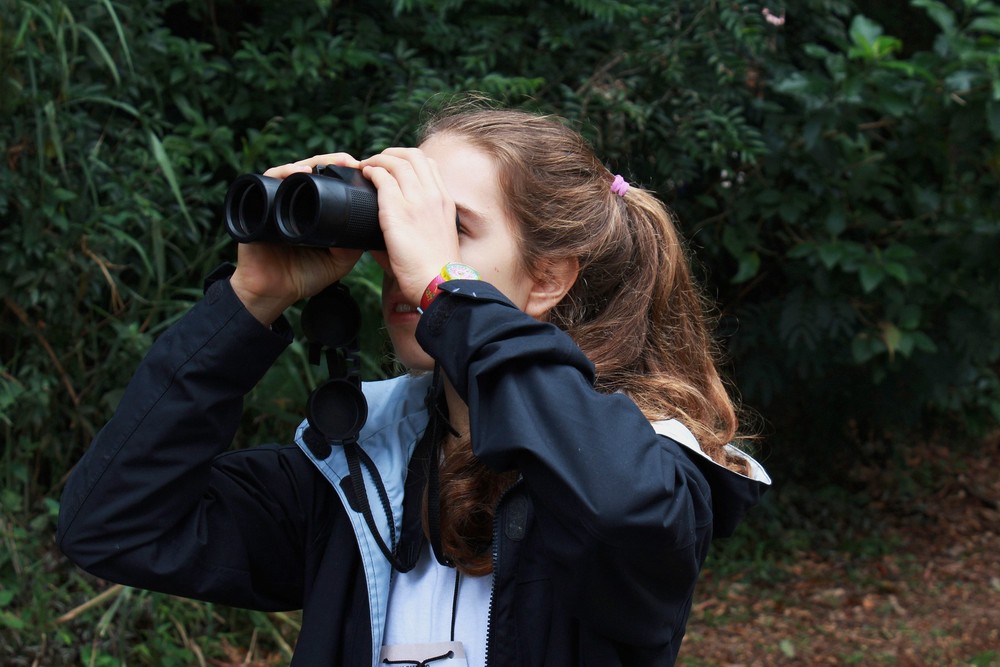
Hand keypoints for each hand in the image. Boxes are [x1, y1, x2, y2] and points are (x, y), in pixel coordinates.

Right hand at [230, 154, 364, 324]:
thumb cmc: (303, 277)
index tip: (364, 171)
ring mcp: (276, 201)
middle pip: (313, 171)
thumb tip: (372, 221)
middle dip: (332, 162)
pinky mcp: (257, 203)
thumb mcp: (338, 261)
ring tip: (331, 163)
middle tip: (350, 161)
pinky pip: (268, 180)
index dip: (344, 173)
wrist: (272, 293)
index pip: (328, 183)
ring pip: (294, 171)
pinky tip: (299, 172)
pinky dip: (283, 173)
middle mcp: (294, 202)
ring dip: (313, 162)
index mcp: (313, 211)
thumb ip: (353, 244)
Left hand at [359, 148, 461, 305]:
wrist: (438, 282)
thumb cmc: (434, 269)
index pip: (429, 165)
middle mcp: (433, 195)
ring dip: (378, 159)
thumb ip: (417, 224)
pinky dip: (372, 172)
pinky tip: (365, 174)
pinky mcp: (398, 211)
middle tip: (377, 161)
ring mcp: (417, 201)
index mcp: (444, 201)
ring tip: (366, 166)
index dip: (409, 159)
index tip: (395, 166)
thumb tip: (390, 226)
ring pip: (396, 162)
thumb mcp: (434, 237)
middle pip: (413, 156)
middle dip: (391, 153)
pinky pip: (383, 178)